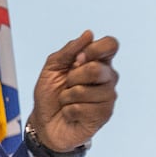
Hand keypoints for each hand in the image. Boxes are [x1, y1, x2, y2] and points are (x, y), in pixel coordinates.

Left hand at [28, 30, 118, 156]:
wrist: (44, 122)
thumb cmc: (50, 94)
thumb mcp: (52, 67)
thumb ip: (69, 51)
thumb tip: (88, 34)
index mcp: (96, 61)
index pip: (110, 44)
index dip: (95, 49)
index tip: (78, 58)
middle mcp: (107, 77)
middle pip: (96, 69)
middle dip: (72, 77)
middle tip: (67, 84)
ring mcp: (108, 96)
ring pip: (86, 90)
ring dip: (67, 96)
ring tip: (68, 100)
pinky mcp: (104, 114)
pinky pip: (82, 107)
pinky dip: (69, 109)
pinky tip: (70, 113)